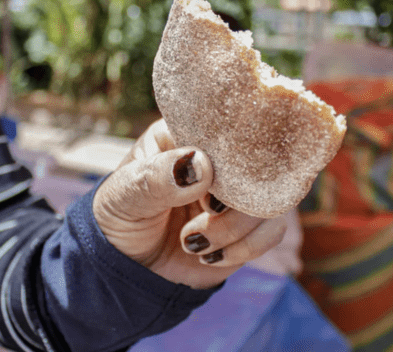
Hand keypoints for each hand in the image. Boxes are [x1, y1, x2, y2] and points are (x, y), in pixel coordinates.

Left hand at [93, 119, 286, 288]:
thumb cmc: (120, 217)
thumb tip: (201, 166)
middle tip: (204, 213)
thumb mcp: (125, 195)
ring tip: (191, 241)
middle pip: (256, 163)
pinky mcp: (249, 226)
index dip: (227, 154)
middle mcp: (218, 159)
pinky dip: (244, 248)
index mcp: (187, 134)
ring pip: (268, 200)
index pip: (225, 125)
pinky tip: (209, 256)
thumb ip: (156, 178)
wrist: (127, 267)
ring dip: (232, 229)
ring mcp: (237, 192)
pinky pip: (272, 230)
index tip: (209, 186)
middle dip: (231, 200)